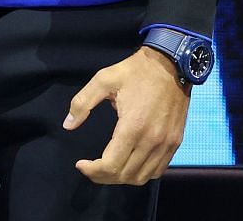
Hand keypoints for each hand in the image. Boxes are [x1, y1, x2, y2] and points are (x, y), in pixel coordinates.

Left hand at [65, 47, 189, 185]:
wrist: (171, 63)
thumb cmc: (136, 71)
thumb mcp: (104, 79)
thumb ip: (83, 103)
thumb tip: (68, 125)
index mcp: (133, 127)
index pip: (111, 166)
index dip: (92, 171)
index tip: (81, 164)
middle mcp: (152, 140)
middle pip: (125, 175)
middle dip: (103, 176)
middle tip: (91, 168)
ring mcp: (166, 144)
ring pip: (142, 177)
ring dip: (122, 178)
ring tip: (108, 168)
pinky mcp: (175, 142)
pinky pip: (158, 170)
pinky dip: (142, 173)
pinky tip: (130, 164)